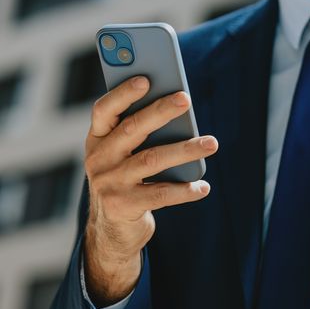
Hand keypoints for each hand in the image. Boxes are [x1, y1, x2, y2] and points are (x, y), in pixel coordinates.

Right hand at [83, 76, 217, 306]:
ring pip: (152, 160)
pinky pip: (161, 194)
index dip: (123, 94)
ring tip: (212, 143)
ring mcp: (109, 184)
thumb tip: (178, 109)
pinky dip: (185, 190)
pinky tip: (203, 186)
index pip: (104, 110)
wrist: (113, 229)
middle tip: (186, 99)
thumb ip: (140, 134)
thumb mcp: (125, 156)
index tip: (145, 79)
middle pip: (132, 130)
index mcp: (97, 140)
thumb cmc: (127, 180)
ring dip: (185, 149)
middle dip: (160, 112)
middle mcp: (99, 159)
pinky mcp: (124, 206)